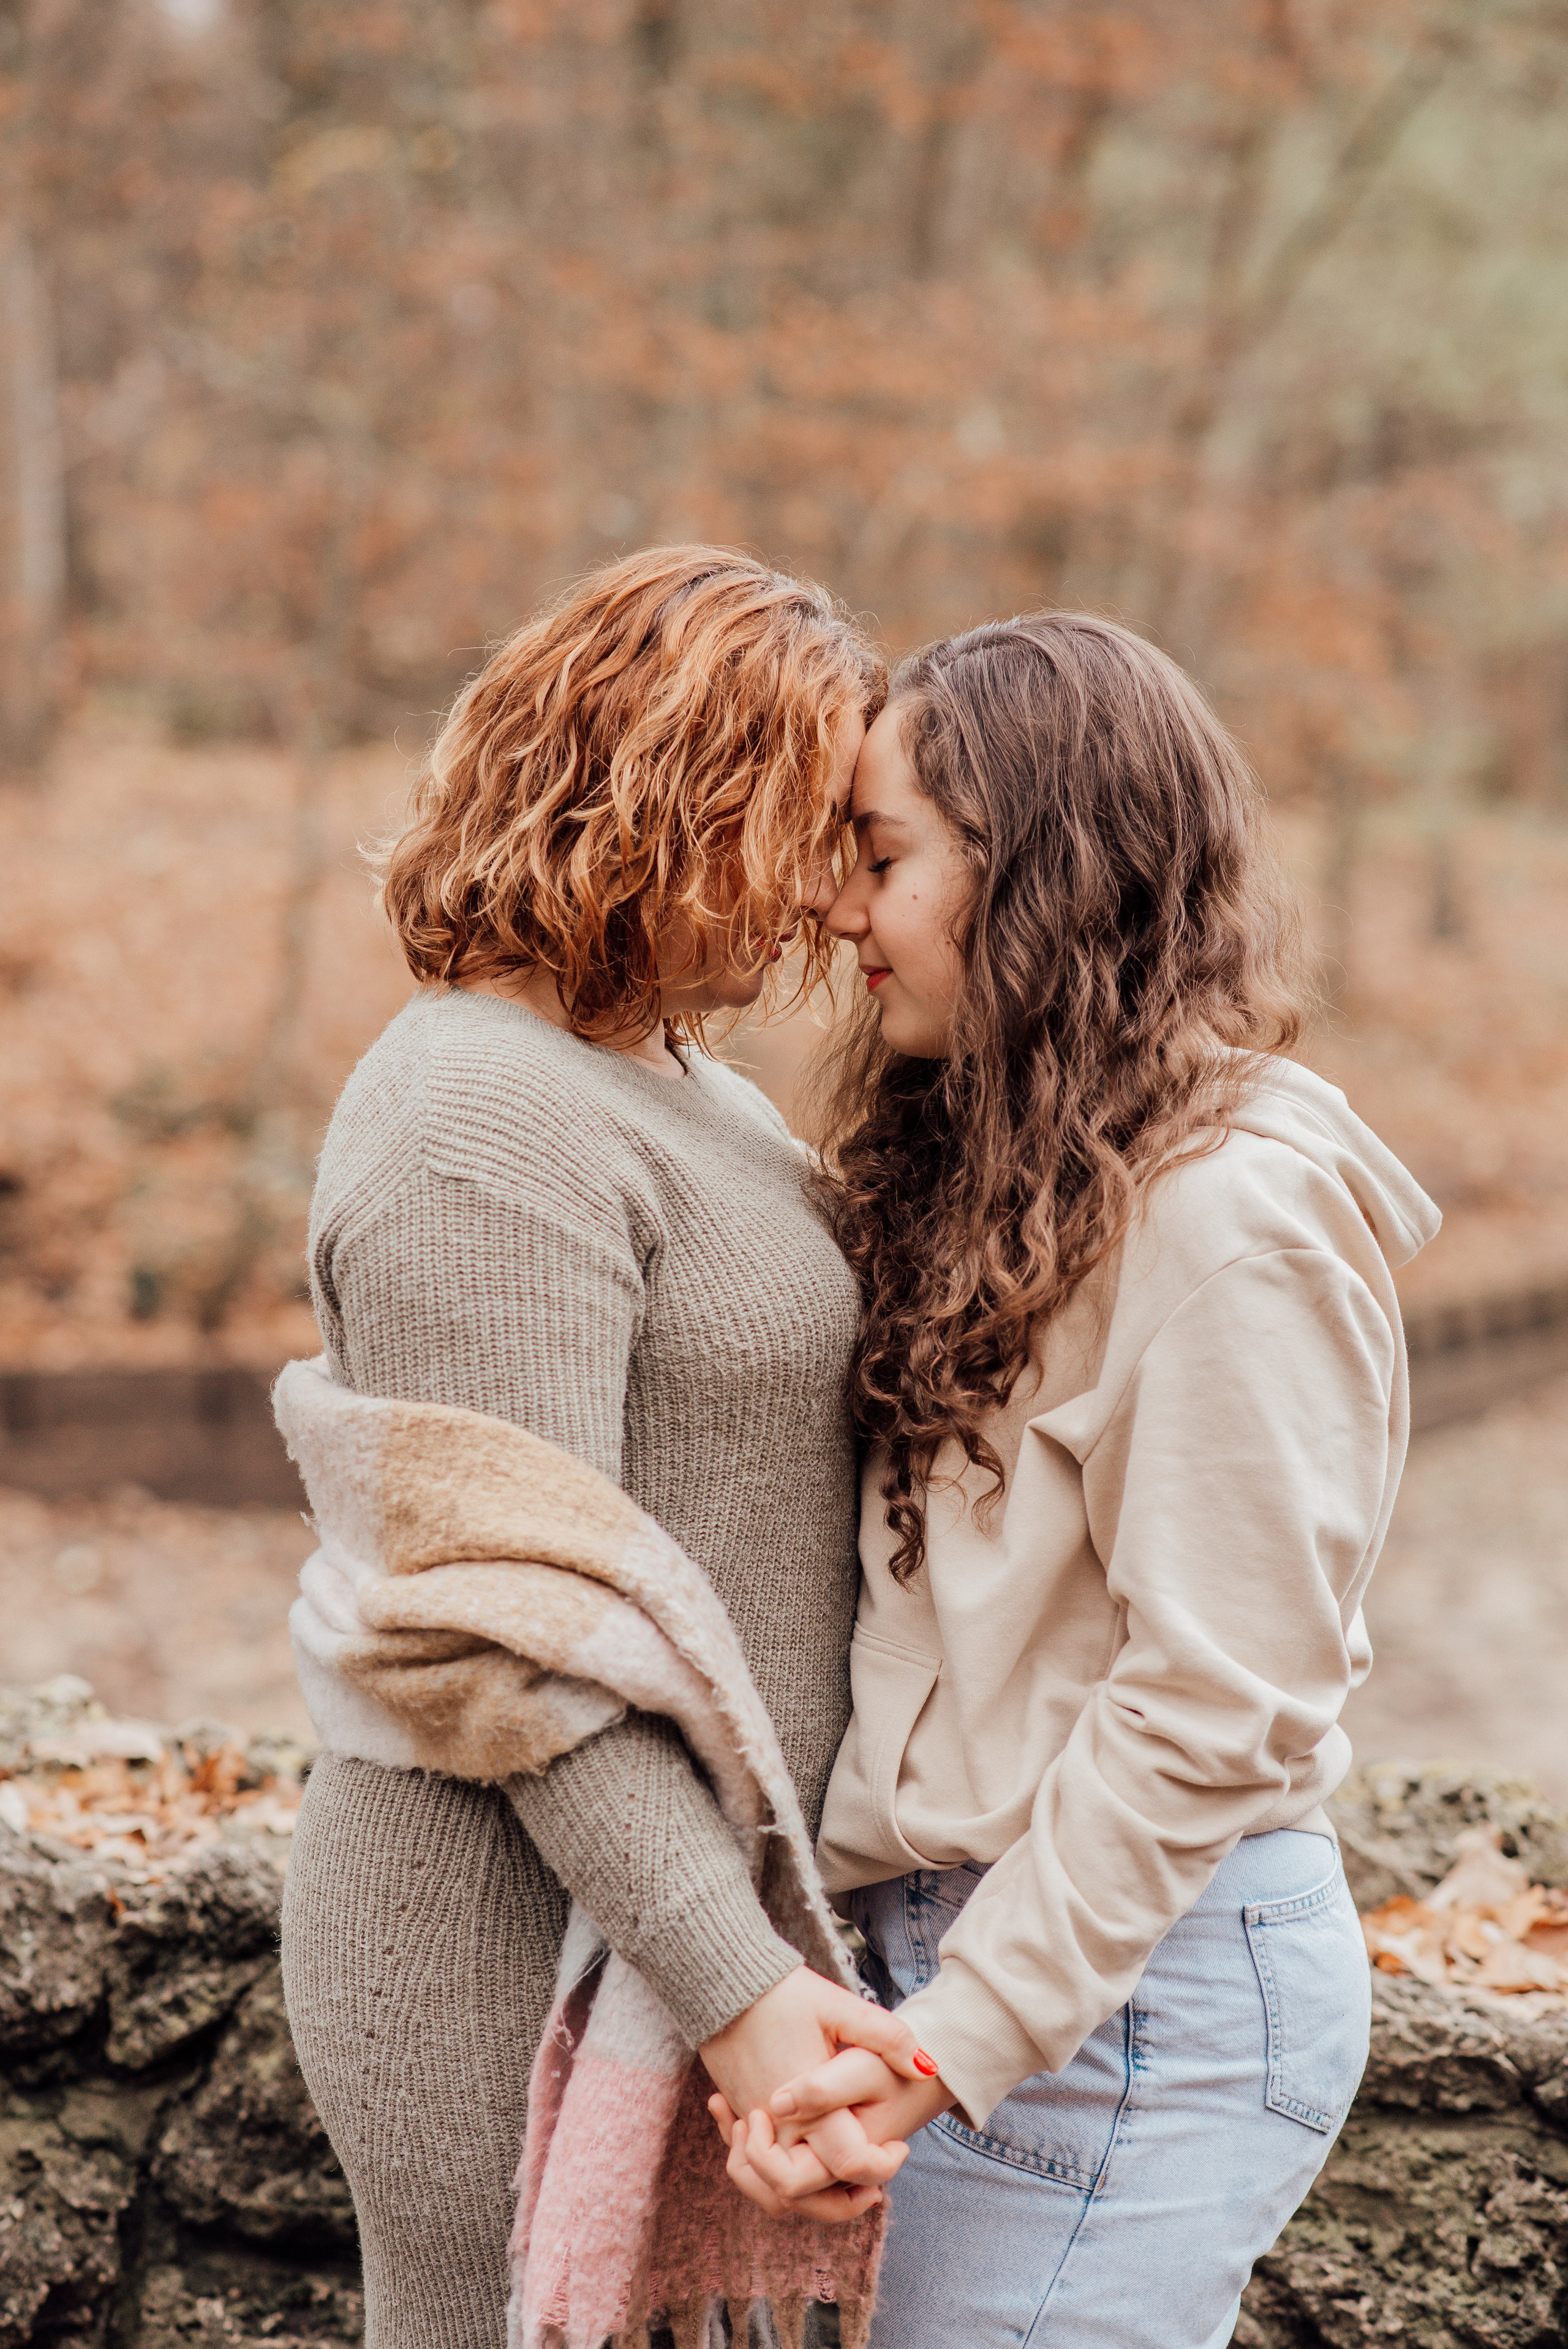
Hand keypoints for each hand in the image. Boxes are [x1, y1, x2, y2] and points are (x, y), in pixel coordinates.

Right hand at [697, 1967, 924, 2223]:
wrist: (724, 1983)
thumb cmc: (785, 1994)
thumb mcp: (839, 2007)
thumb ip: (885, 2036)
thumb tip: (926, 2067)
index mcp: (807, 2107)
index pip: (847, 2165)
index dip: (881, 2166)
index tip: (900, 2148)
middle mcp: (775, 2127)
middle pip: (801, 2194)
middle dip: (840, 2201)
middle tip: (872, 2184)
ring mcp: (752, 2126)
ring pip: (771, 2192)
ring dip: (808, 2197)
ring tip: (843, 2178)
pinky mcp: (739, 2117)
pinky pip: (756, 2169)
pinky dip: (779, 2176)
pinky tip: (812, 2155)